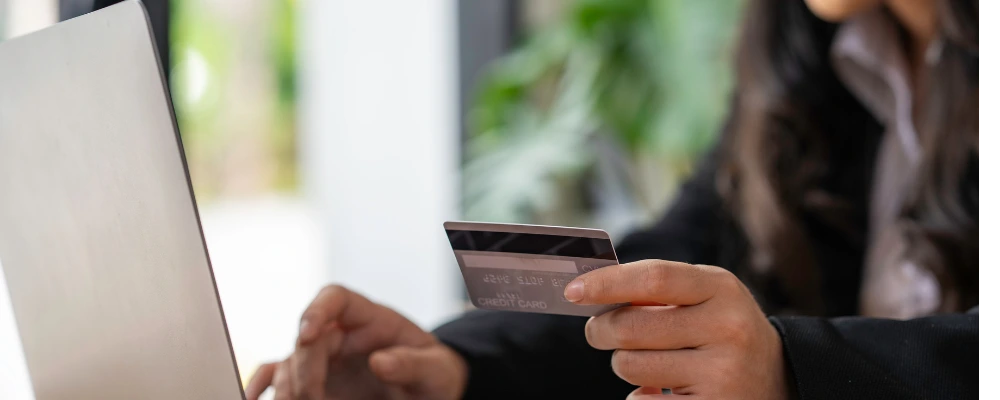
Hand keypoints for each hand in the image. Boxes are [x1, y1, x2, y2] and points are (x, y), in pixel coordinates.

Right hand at [245, 285, 467, 399]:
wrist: (427, 392)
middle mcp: (340, 334)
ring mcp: (324, 359)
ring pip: (290, 363)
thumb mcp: (436, 369)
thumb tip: (380, 362)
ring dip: (287, 387)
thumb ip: (413, 363)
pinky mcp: (313, 382)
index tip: (307, 335)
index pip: (335, 298)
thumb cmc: (433, 372)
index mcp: (370, 318)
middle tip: (311, 397)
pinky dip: (264, 388)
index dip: (317, 310)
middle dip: (305, 368)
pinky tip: (257, 399)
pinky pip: (279, 379)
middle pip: (307, 339)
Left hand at [564, 260, 789, 398]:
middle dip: (601, 330)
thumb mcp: (705, 296)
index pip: (655, 278)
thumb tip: (591, 291)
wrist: (778, 377)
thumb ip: (658, 289)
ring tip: (650, 361)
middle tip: (600, 332)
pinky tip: (661, 390)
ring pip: (630, 366)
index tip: (574, 291)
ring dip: (624, 364)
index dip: (607, 283)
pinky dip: (640, 396)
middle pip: (630, 326)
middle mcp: (727, 328)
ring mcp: (722, 374)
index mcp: (721, 288)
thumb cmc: (721, 329)